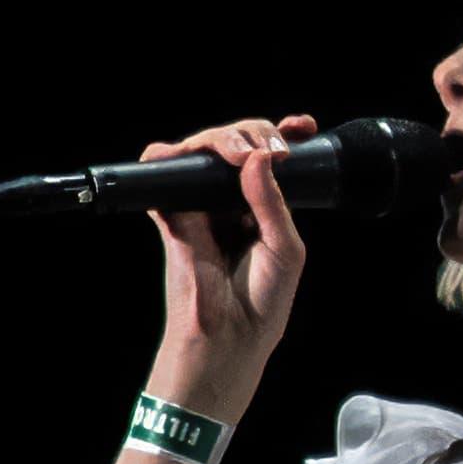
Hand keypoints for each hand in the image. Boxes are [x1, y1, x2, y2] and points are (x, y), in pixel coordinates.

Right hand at [139, 112, 315, 390]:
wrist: (228, 338)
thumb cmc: (262, 301)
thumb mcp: (285, 247)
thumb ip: (272, 202)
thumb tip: (258, 156)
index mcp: (263, 207)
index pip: (269, 159)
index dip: (281, 134)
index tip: (302, 125)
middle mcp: (230, 200)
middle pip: (235, 144)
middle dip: (254, 132)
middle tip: (273, 149)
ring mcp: (200, 205)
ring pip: (200, 149)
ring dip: (220, 138)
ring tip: (241, 153)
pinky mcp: (172, 215)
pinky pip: (160, 173)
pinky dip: (167, 154)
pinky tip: (194, 154)